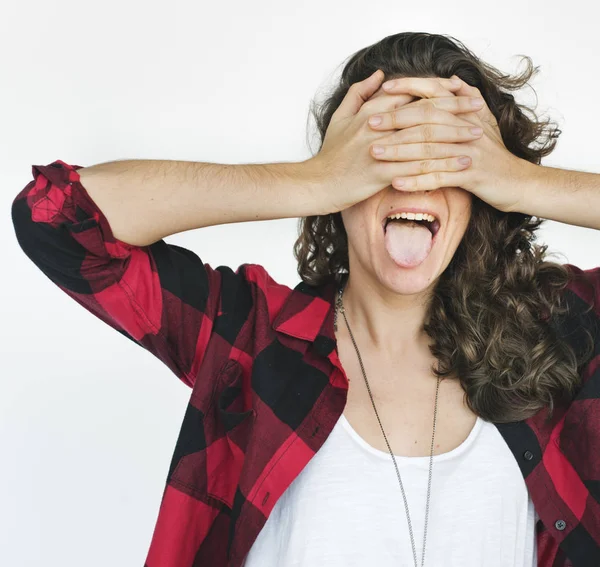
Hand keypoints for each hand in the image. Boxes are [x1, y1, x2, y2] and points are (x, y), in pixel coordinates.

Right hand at [304, 71, 465, 213]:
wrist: (316, 184)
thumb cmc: (330, 155)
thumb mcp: (340, 117)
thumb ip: (359, 93)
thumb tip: (379, 75)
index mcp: (370, 112)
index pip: (411, 95)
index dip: (438, 92)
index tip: (460, 90)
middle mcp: (377, 127)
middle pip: (423, 113)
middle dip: (454, 110)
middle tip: (479, 109)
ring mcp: (380, 150)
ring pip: (425, 140)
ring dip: (454, 138)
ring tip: (477, 137)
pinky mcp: (381, 174)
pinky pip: (418, 169)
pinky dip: (442, 166)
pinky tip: (460, 166)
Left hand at [367, 75, 530, 212]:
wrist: (518, 182)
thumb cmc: (494, 154)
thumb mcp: (484, 123)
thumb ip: (466, 101)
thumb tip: (452, 80)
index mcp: (467, 113)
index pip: (434, 94)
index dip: (409, 89)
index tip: (383, 89)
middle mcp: (467, 128)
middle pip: (427, 119)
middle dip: (395, 120)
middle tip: (369, 123)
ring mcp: (468, 151)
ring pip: (428, 148)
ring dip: (399, 151)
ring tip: (374, 153)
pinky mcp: (471, 176)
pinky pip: (438, 177)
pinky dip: (416, 180)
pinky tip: (395, 183)